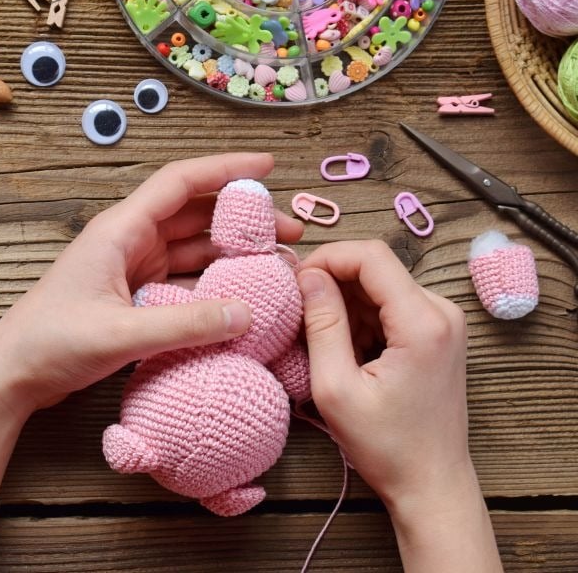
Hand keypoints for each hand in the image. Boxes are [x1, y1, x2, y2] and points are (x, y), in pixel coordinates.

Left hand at [0, 153, 303, 417]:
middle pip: (195, 214)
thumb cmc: (51, 344)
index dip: (225, 168)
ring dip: (230, 252)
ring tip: (274, 264)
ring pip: (192, 247)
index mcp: (120, 230)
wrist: (11, 375)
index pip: (180, 183)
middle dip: (242, 218)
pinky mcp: (133, 294)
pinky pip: (182, 278)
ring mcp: (132, 268)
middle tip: (288, 233)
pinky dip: (212, 282)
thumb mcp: (121, 334)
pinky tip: (239, 293)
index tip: (267, 167)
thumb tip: (249, 314)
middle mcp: (129, 241)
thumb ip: (187, 325)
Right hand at [297, 240, 470, 508]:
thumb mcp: (337, 388)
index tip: (295, 281)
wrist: (432, 483)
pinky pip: (392, 305)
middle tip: (300, 312)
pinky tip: (348, 351)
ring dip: (346, 302)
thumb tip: (307, 276)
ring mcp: (444, 321)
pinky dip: (362, 318)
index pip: (371, 256)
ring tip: (324, 341)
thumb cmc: (385, 446)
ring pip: (381, 286)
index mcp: (423, 322)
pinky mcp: (438, 333)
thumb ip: (322, 325)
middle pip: (377, 268)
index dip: (327, 257)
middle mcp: (442, 311)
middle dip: (332, 282)